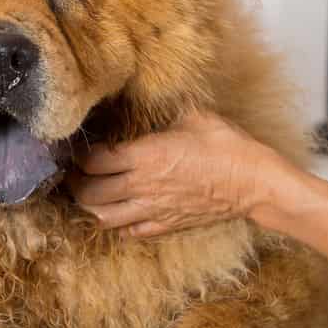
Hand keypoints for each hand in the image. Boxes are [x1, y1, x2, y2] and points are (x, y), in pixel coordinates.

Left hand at [67, 108, 286, 237]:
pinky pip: (131, 231)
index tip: (79, 149)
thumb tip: (151, 95)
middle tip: (73, 174)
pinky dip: (119, 224)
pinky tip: (120, 213)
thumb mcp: (194, 116)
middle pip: (89, 193)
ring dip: (91, 207)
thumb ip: (166, 110)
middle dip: (75, 184)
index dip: (80, 156)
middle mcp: (141, 186)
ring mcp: (152, 210)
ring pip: (103, 218)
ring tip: (90, 195)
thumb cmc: (226, 146)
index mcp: (143, 156)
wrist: (253, 183)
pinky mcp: (166, 225)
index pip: (93, 161)